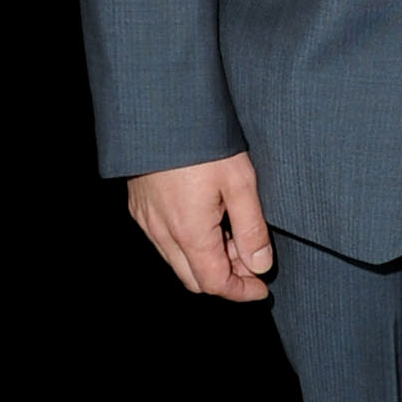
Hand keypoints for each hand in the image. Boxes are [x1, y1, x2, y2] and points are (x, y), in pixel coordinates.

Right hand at [127, 152, 274, 298]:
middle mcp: (162, 233)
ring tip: (234, 234)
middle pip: (194, 279)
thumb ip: (252, 229)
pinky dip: (189, 244)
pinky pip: (164, 241)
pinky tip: (209, 219)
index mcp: (189, 232)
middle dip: (226, 278)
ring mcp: (146, 221)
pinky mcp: (139, 207)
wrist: (160, 110)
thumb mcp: (241, 183)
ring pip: (177, 261)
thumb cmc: (202, 141)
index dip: (240, 292)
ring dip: (207, 260)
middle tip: (252, 259)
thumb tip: (259, 265)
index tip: (261, 289)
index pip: (214, 283)